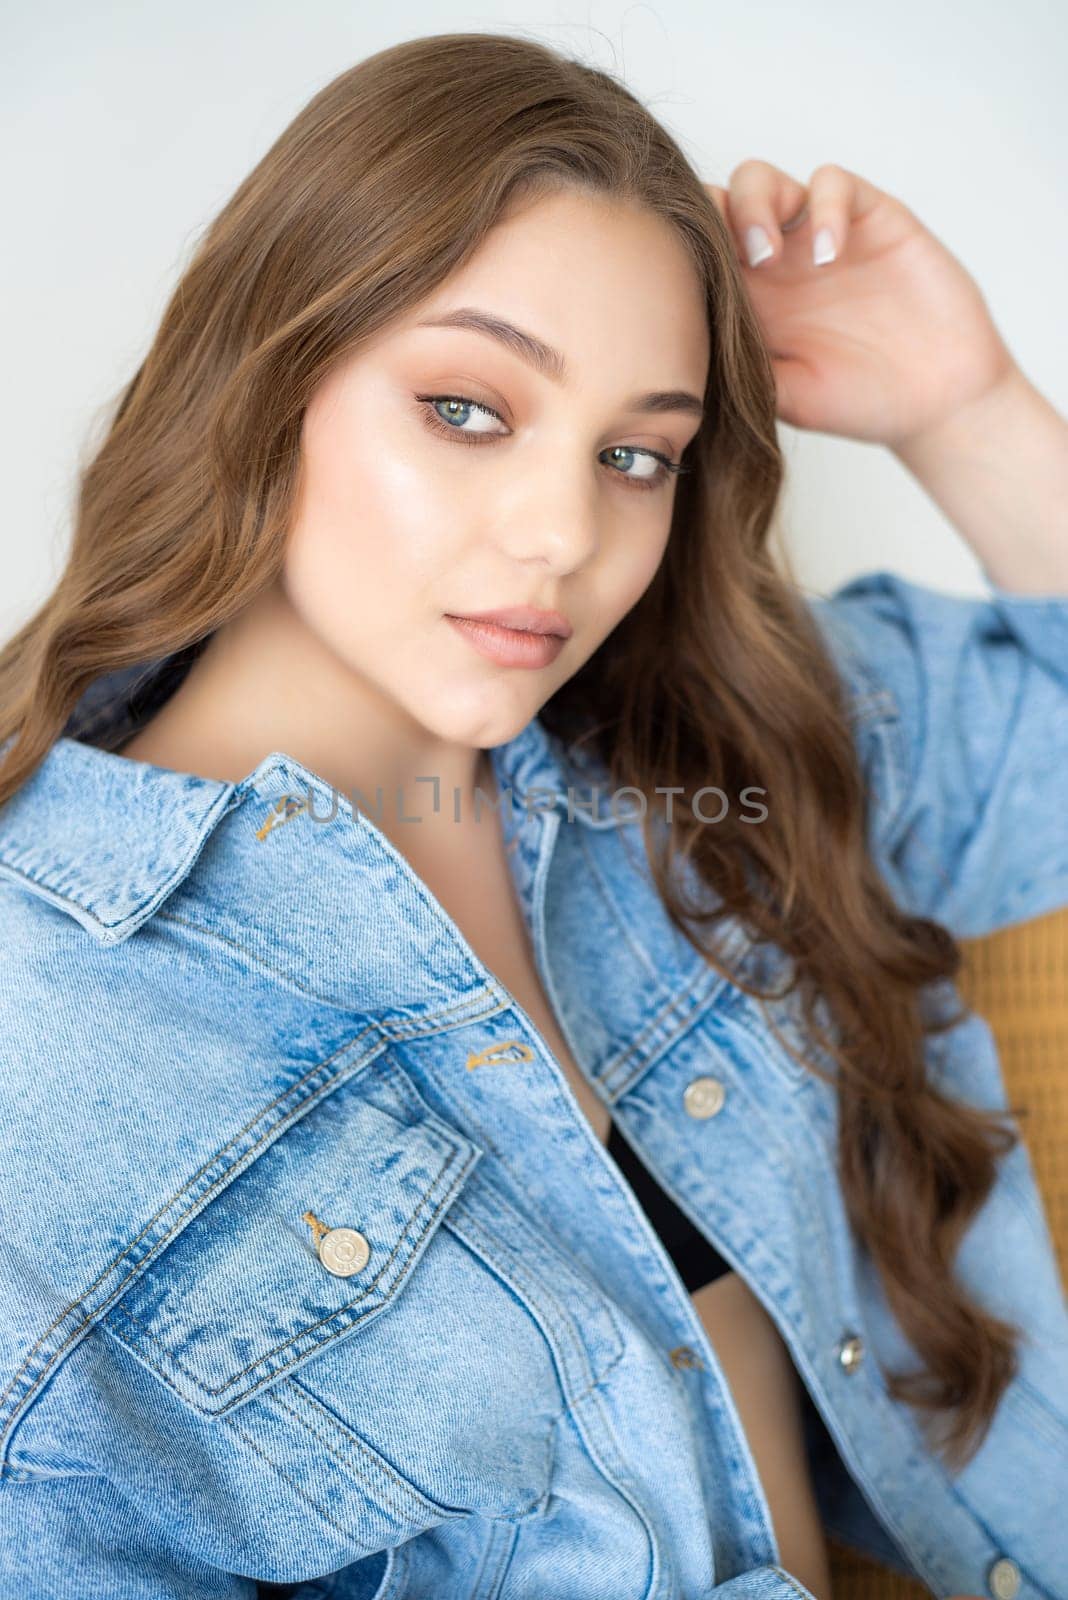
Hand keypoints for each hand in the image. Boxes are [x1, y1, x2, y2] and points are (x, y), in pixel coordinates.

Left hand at [704, 160, 1018, 452]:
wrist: (938, 401)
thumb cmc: (860, 403)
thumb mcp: (785, 397)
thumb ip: (740, 368)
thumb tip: (684, 352)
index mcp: (749, 301)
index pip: (696, 251)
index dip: (682, 249)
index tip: (692, 281)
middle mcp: (777, 263)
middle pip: (716, 205)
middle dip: (714, 218)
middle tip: (739, 264)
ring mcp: (819, 236)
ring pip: (763, 181)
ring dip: (755, 206)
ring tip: (769, 257)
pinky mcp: (870, 218)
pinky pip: (833, 182)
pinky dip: (823, 206)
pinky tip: (828, 254)